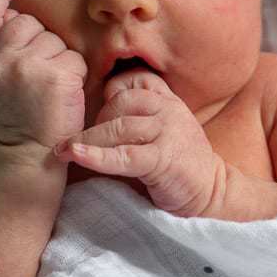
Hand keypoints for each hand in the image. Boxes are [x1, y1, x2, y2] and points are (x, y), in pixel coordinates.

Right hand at [0, 0, 87, 148]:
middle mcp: (0, 58)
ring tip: (48, 86)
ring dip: (59, 58)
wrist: (27, 153)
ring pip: (54, 39)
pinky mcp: (55, 76)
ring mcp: (27, 66)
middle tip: (36, 76)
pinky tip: (64, 93)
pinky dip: (75, 73)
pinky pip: (74, 58)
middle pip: (29, 23)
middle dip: (40, 41)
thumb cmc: (16, 114)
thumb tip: (11, 9)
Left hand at [53, 69, 223, 216]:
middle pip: (120, 102)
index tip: (96, 113)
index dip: (110, 93)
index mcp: (167, 101)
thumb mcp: (161, 132)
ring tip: (64, 150)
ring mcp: (168, 133)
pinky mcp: (164, 160)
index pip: (132, 81)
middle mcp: (169, 110)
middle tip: (81, 140)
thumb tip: (89, 116)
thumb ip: (135, 119)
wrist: (212, 195)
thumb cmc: (178, 166)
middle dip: (96, 120)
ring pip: (119, 127)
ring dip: (88, 139)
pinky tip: (76, 155)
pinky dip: (97, 156)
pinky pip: (124, 155)